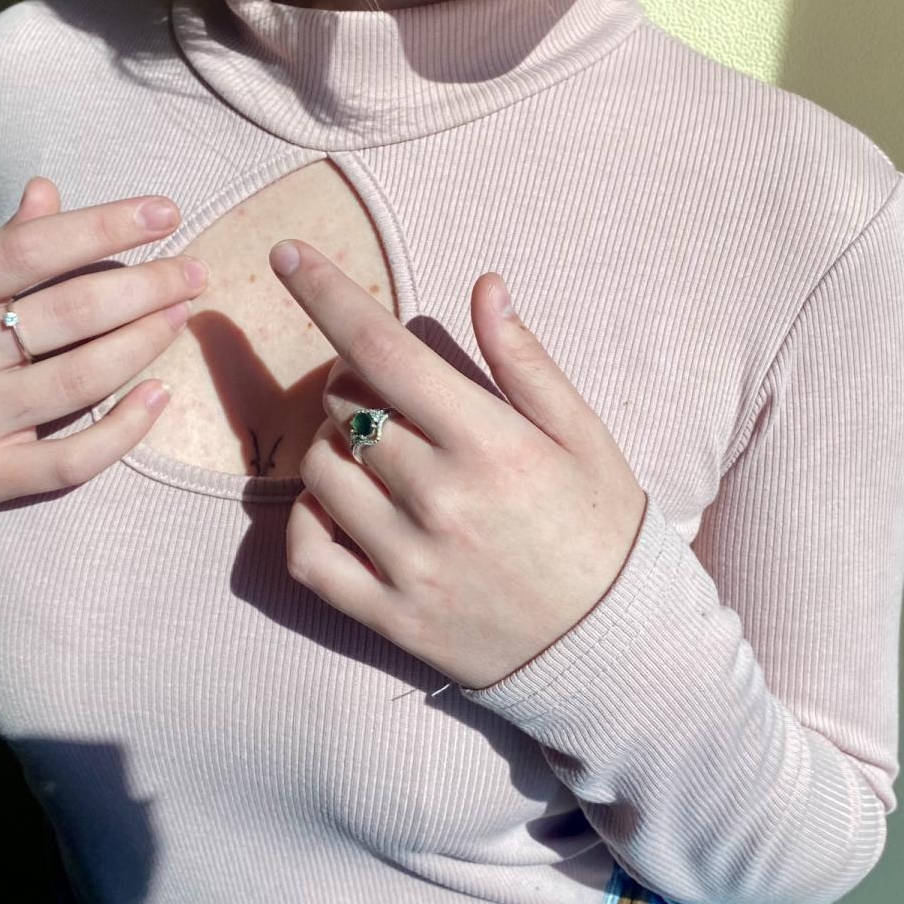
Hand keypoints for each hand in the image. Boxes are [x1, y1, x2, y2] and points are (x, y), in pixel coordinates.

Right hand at [0, 177, 210, 513]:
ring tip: (181, 315)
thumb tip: (48, 191)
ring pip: (82, 379)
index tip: (165, 212)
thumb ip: (4, 248)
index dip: (105, 226)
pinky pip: (72, 458)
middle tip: (193, 272)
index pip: (32, 250)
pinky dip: (125, 428)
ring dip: (146, 343)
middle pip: (71, 312)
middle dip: (147, 286)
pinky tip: (159, 396)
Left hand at [267, 238, 648, 690]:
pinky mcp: (389, 617)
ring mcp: (409, 563)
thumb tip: (484, 285)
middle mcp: (441, 499)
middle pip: (344, 410)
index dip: (325, 292)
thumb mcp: (583, 435)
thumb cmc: (603, 529)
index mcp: (490, 443)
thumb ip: (525, 362)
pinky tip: (343, 510)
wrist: (617, 649)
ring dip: (333, 450)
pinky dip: (309, 521)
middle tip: (395, 405)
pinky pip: (308, 556)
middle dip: (354, 389)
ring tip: (378, 460)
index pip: (382, 349)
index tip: (286, 254)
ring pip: (319, 474)